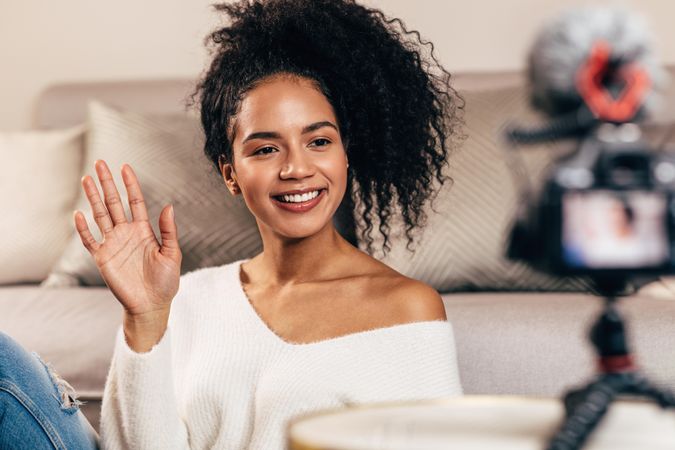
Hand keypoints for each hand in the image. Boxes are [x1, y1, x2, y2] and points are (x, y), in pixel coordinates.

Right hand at [74, 160, 181, 319]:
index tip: (125, 167)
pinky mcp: (102, 258)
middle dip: (107, 183)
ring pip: (100, 215)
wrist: (151, 305)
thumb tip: (169, 206)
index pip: (135, 201)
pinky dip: (83, 228)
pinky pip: (90, 240)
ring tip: (86, 178)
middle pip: (114, 203)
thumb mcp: (172, 254)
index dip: (130, 184)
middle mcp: (126, 233)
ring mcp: (113, 244)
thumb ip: (168, 231)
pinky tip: (79, 213)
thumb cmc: (166, 282)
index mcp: (144, 230)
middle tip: (100, 163)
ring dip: (93, 198)